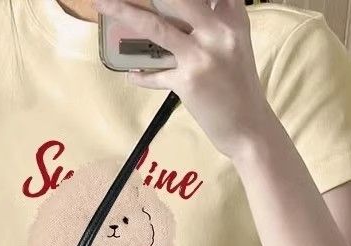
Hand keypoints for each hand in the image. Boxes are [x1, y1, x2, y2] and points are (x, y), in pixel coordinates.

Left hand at [95, 0, 274, 159]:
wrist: (250, 129)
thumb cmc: (239, 87)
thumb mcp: (234, 46)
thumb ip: (214, 23)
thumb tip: (182, 16)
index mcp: (232, 19)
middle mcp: (218, 31)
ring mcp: (201, 55)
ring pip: (156, 26)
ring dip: (123, 12)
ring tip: (101, 3)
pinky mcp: (188, 81)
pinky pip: (155, 74)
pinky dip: (141, 76)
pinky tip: (132, 75)